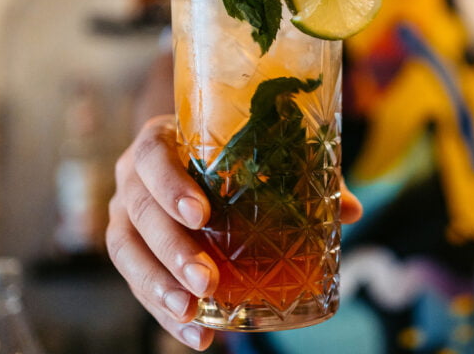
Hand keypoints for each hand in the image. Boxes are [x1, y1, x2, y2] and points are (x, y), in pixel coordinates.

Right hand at [106, 116, 362, 349]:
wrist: (183, 158)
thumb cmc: (225, 154)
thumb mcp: (255, 154)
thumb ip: (300, 176)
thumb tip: (350, 210)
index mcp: (161, 141)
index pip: (153, 155)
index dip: (171, 184)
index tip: (200, 213)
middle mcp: (132, 176)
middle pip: (140, 211)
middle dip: (172, 249)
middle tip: (206, 280)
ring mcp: (123, 213)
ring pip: (127, 251)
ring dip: (158, 287)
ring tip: (194, 313)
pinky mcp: (128, 249)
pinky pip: (136, 282)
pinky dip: (163, 312)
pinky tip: (196, 333)